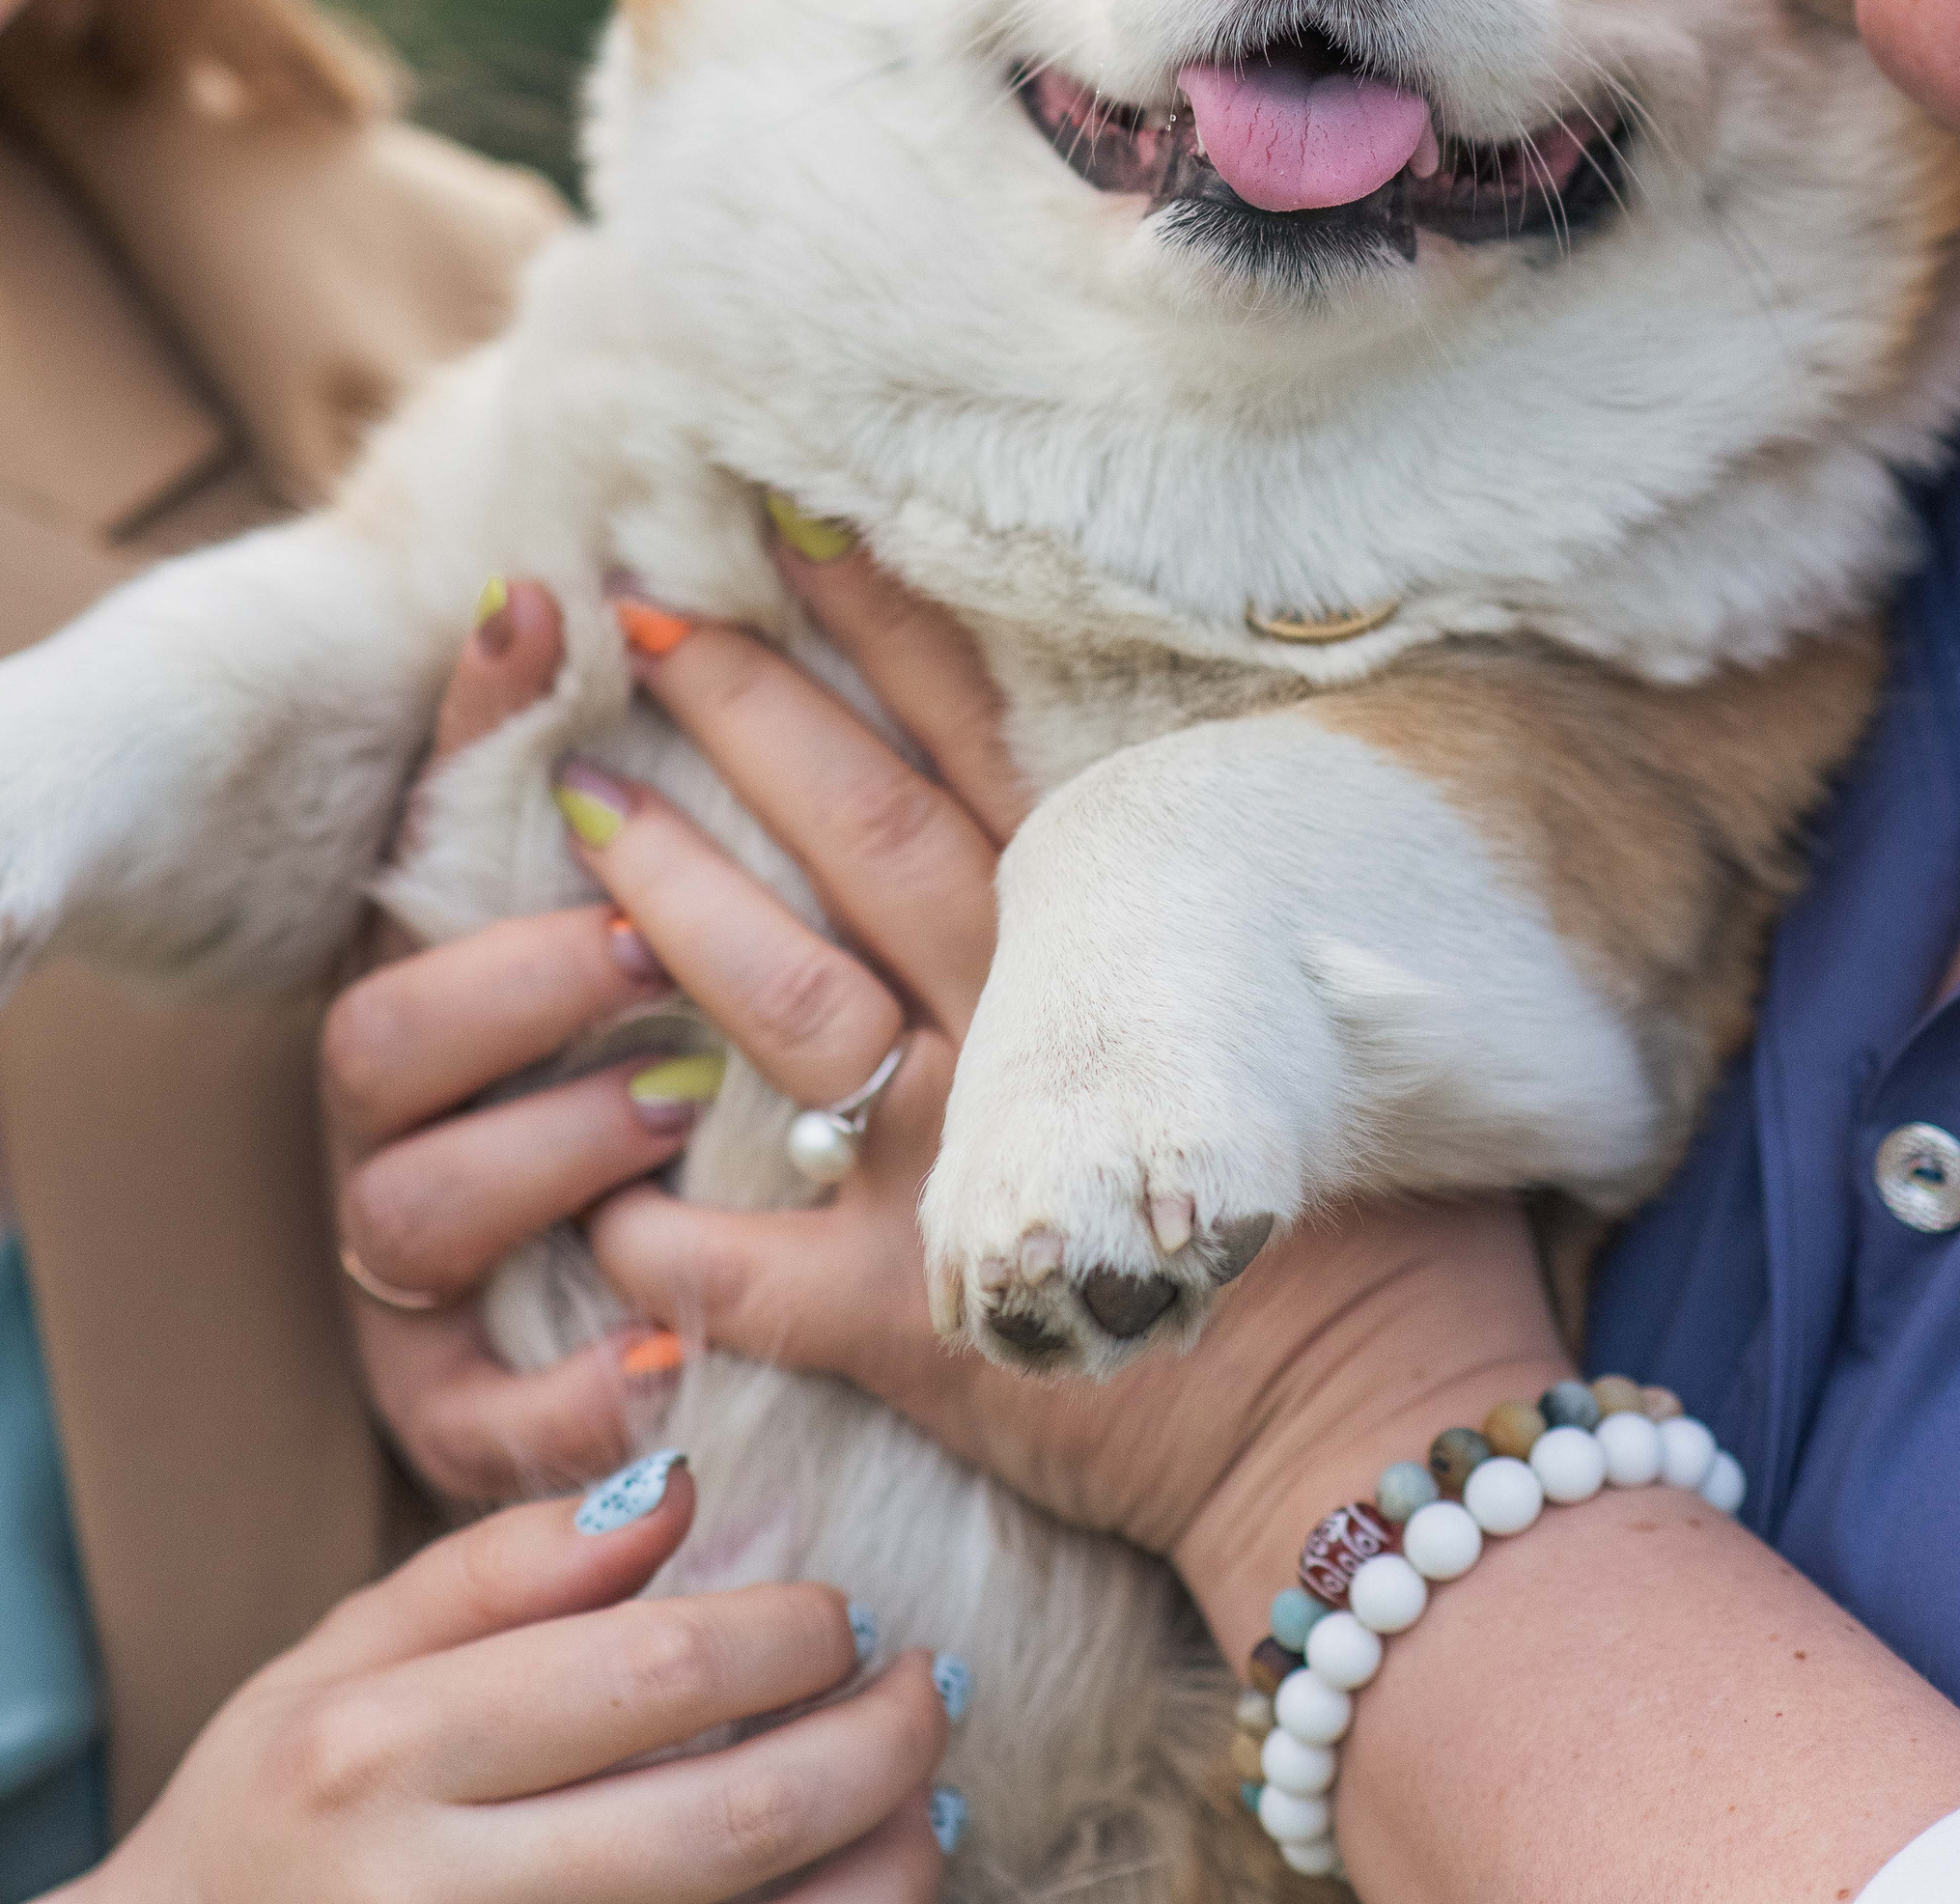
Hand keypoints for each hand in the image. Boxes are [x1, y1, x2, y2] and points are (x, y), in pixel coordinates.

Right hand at [78, 1461, 956, 1903]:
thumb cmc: (273, 1815)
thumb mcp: (337, 1659)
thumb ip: (500, 1568)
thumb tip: (676, 1488)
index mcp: (382, 1751)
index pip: (645, 1674)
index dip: (783, 1636)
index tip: (843, 1613)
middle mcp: (435, 1893)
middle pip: (720, 1827)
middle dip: (867, 1746)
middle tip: (930, 1685)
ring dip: (879, 1869)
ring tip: (925, 1800)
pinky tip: (871, 1892)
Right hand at [321, 581, 708, 1502]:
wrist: (598, 1246)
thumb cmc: (579, 1018)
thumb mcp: (539, 884)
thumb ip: (517, 747)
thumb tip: (531, 590)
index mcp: (405, 1012)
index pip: (394, 972)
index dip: (505, 931)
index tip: (622, 852)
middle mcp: (384, 1142)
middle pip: (385, 1088)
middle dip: (525, 1019)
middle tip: (661, 979)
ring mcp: (415, 1285)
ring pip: (422, 1231)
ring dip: (555, 1171)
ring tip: (682, 1127)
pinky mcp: (464, 1412)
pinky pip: (485, 1430)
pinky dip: (573, 1399)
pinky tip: (667, 1357)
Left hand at [572, 531, 1564, 1579]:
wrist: (1369, 1431)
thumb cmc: (1379, 1227)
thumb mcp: (1301, 1026)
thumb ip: (1203, 929)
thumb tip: (1166, 819)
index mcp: (1107, 949)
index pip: (972, 749)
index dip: (885, 634)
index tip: (794, 528)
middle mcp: (1017, 1029)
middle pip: (859, 832)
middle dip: (749, 711)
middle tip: (643, 612)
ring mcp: (951, 1164)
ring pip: (781, 994)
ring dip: (673, 896)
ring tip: (580, 806)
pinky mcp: (906, 1315)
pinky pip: (736, 1263)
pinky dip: (652, 1222)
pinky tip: (585, 1184)